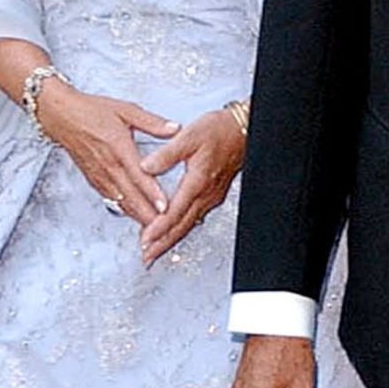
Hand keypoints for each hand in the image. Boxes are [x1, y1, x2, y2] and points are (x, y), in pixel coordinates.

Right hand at [36, 79, 176, 226]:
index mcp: (119, 148)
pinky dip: (125, 210)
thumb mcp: (126, 110)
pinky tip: (135, 217)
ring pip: (121, 202)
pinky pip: (111, 199)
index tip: (165, 207)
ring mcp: (100, 175)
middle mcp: (109, 166)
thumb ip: (152, 122)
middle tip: (165, 228)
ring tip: (154, 230)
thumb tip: (175, 128)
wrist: (61, 116)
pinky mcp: (94, 179)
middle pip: (131, 196)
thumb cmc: (92, 111)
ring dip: (137, 217)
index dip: (152, 193)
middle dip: (148, 214)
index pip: (139, 175)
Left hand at [137, 109, 246, 265]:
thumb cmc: (220, 131)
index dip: (159, 228)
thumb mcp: (189, 136)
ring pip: (189, 225)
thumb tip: (146, 166)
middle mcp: (206, 193)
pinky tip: (175, 231)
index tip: (145, 240)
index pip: (175, 212)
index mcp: (198, 181)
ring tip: (156, 251)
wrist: (243, 130)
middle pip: (182, 226)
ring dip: (172, 240)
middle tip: (147, 257)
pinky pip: (196, 218)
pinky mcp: (214, 195)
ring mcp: (211, 196)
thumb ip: (166, 154)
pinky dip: (182, 229)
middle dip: (163, 244)